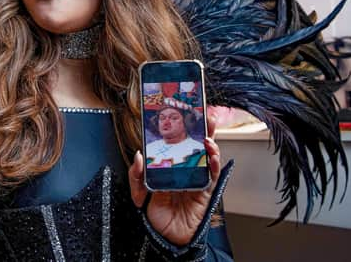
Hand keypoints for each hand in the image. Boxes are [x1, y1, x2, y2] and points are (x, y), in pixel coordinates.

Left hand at [128, 110, 220, 245]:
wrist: (166, 238)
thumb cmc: (155, 215)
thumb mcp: (138, 194)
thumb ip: (137, 175)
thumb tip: (139, 155)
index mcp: (169, 167)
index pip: (176, 143)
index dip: (181, 128)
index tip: (182, 112)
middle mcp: (184, 169)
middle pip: (195, 145)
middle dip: (201, 128)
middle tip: (204, 113)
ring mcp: (196, 179)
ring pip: (207, 156)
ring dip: (210, 143)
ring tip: (207, 133)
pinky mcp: (205, 191)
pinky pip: (212, 176)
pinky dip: (214, 164)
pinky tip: (212, 155)